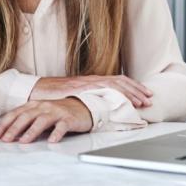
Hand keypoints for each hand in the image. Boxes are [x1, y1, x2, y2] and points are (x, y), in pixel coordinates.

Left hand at [0, 97, 91, 142]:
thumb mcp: (39, 114)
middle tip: (6, 140)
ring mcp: (56, 112)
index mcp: (33, 105)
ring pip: (41, 121)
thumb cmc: (57, 113)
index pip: (14, 114)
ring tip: (24, 141)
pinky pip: (62, 126)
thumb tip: (9, 135)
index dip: (3, 125)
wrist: (82, 107)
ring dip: (31, 131)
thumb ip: (26, 122)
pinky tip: (52, 141)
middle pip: (25, 117)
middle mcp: (43, 106)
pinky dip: (56, 134)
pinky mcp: (69, 119)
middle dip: (14, 129)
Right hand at [30, 75, 152, 108]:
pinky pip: (99, 92)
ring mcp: (86, 84)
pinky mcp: (79, 90)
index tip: (146, 94)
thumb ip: (89, 98)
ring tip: (140, 103)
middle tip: (149, 99)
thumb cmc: (54, 95)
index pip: (118, 80)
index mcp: (92, 81)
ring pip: (113, 86)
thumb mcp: (75, 95)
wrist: (36, 90)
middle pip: (120, 82)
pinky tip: (121, 103)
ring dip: (129, 94)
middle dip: (136, 90)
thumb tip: (102, 106)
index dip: (134, 86)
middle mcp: (91, 80)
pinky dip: (112, 97)